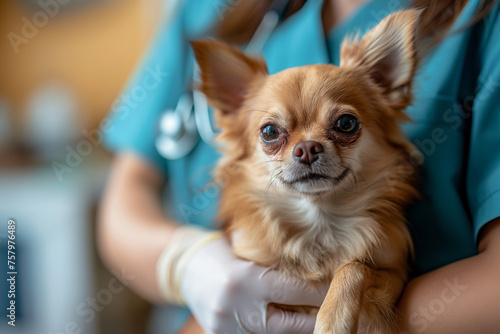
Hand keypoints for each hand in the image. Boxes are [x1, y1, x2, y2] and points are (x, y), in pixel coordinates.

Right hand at [180, 237, 326, 333]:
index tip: (340, 286)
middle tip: (337, 308)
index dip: (322, 291)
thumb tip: (316, 273)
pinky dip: (277, 329)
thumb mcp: (248, 250)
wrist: (185, 269)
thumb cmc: (220, 252)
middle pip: (291, 324)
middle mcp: (235, 308)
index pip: (294, 291)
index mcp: (243, 280)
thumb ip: (276, 265)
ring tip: (316, 314)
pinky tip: (288, 319)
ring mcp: (227, 328)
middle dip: (317, 317)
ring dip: (299, 326)